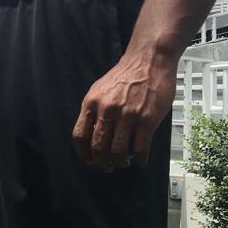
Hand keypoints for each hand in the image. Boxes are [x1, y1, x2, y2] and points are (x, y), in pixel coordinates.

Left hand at [72, 48, 176, 171]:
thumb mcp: (100, 89)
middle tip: (107, 167)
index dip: (83, 153)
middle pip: (98, 148)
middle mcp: (107, 111)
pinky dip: (139, 160)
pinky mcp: (147, 120)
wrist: (148, 61)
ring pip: (118, 152)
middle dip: (101, 163)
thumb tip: (90, 135)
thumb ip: (93, 110)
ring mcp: (127, 116)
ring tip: (123, 163)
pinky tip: (140, 160)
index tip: (89, 160)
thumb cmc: (124, 76)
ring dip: (120, 163)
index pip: (80, 136)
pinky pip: (140, 149)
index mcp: (91, 103)